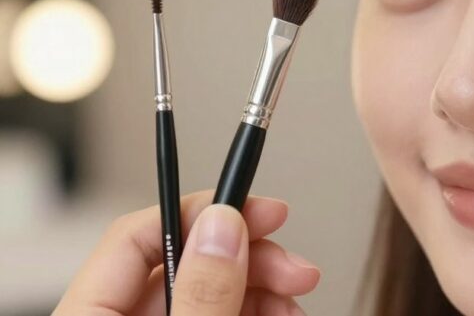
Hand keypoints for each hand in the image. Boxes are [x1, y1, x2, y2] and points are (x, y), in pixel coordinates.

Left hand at [54, 190, 320, 314]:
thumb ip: (203, 294)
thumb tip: (223, 227)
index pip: (135, 234)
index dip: (201, 211)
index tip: (258, 209)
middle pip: (186, 262)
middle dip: (250, 255)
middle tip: (296, 264)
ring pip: (212, 290)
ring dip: (263, 286)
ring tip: (296, 297)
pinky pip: (219, 315)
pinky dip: (256, 310)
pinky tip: (282, 312)